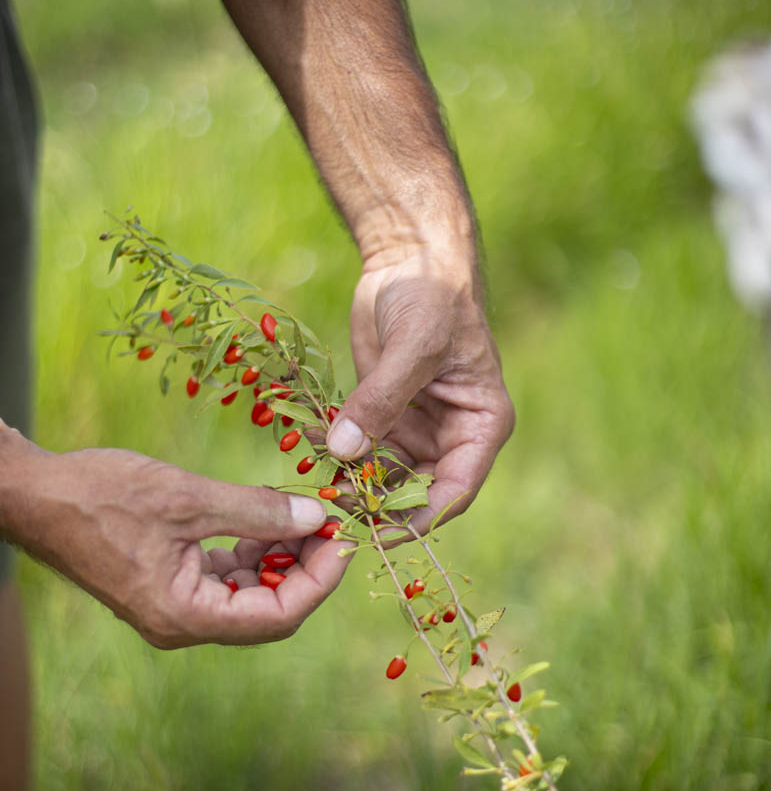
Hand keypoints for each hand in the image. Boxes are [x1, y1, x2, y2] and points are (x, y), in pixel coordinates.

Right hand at [1, 443, 351, 648]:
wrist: (35, 495)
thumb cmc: (101, 495)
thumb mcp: (187, 498)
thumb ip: (256, 510)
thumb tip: (317, 517)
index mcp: (185, 616)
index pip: (277, 616)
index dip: (319, 580)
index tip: (344, 538)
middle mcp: (183, 623)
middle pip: (268, 609)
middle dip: (304, 567)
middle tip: (330, 521)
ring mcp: (175, 605)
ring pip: (249, 592)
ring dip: (280, 556)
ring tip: (301, 512)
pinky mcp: (169, 583)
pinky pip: (225, 577)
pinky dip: (251, 549)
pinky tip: (266, 516)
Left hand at [326, 253, 513, 533]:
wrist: (409, 258)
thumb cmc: (430, 296)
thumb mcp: (413, 345)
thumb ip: (381, 399)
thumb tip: (344, 453)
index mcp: (481, 426)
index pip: (454, 490)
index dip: (418, 518)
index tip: (378, 531)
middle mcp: (453, 437)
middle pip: (416, 493)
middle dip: (377, 505)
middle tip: (333, 513)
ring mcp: (417, 429)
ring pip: (384, 477)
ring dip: (351, 482)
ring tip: (316, 479)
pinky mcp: (384, 416)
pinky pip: (360, 450)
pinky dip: (336, 452)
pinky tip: (309, 441)